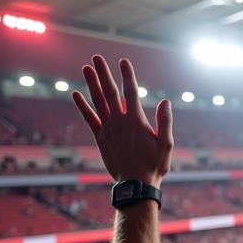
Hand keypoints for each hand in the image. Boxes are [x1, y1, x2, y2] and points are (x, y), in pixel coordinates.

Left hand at [72, 56, 172, 185]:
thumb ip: (165, 122)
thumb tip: (166, 102)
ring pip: (98, 101)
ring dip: (92, 84)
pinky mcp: (101, 138)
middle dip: (104, 74)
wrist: (136, 184)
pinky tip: (75, 93)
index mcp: (137, 121)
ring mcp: (108, 129)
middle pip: (110, 92)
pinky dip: (82, 106)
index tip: (123, 61)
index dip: (127, 76)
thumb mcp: (166, 145)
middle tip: (97, 57)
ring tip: (86, 68)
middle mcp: (120, 122)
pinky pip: (89, 118)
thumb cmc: (154, 165)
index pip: (131, 92)